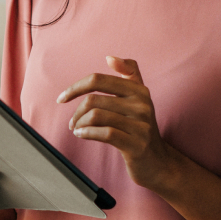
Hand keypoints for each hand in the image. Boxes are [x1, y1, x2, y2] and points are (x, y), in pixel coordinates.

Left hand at [57, 55, 170, 191]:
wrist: (158, 162)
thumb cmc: (140, 128)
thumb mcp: (139, 99)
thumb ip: (129, 74)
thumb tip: (110, 57)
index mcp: (139, 90)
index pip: (98, 79)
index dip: (75, 87)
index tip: (62, 98)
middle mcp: (143, 105)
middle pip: (93, 100)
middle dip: (76, 112)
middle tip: (72, 123)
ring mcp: (141, 125)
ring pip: (96, 116)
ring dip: (79, 124)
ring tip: (77, 130)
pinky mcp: (137, 145)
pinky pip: (105, 133)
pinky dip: (87, 134)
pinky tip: (82, 136)